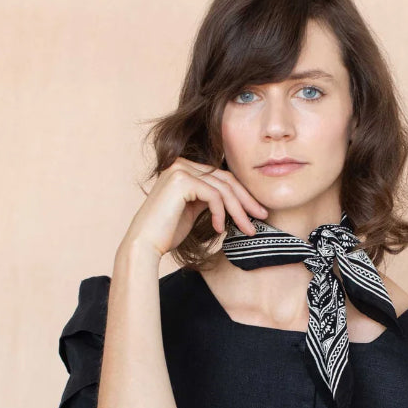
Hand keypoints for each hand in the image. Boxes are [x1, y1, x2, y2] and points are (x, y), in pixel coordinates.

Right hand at [121, 158, 268, 258]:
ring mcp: (180, 169)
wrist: (145, 244)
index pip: (221, 177)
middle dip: (247, 200)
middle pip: (225, 180)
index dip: (242, 194)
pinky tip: (219, 229)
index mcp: (185, 168)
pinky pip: (213, 195)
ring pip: (223, 188)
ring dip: (239, 211)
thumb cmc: (167, 232)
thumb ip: (209, 198)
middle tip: (262, 217)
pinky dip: (221, 213)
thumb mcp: (194, 210)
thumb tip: (236, 199)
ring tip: (247, 229)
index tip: (257, 212)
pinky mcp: (181, 180)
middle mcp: (181, 164)